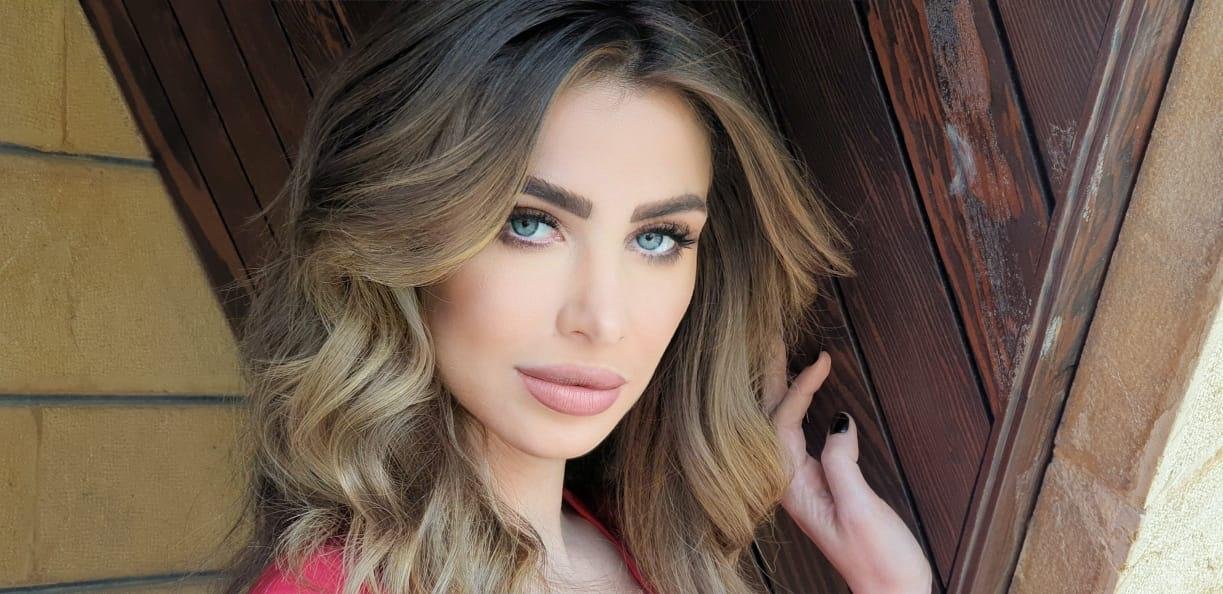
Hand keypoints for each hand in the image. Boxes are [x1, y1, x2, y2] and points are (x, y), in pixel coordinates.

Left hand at [763, 338, 931, 593]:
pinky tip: (806, 399)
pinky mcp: (819, 489)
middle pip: (770, 421)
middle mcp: (789, 485)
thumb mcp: (860, 509)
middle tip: (772, 339)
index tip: (819, 359)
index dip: (798, 388)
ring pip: (782, 428)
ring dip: (782, 391)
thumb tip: (837, 421)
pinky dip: (799, 410)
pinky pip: (798, 439)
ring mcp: (802, 486)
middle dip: (771, 379)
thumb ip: (841, 463)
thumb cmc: (879, 558)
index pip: (782, 424)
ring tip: (780, 358)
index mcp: (792, 488)